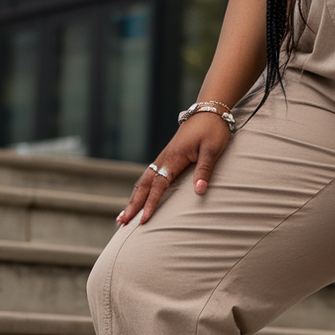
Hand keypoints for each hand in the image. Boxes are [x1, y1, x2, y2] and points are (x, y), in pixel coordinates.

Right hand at [116, 113, 232, 225]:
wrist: (209, 111)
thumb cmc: (213, 130)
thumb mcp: (213, 150)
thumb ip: (205, 170)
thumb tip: (200, 191)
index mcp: (173, 158)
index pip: (158, 186)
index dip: (150, 204)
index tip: (143, 221)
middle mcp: (163, 159)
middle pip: (143, 185)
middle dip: (132, 205)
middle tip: (121, 223)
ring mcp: (163, 158)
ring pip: (143, 181)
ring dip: (132, 199)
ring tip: (123, 217)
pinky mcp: (167, 158)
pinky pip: (149, 177)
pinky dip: (140, 191)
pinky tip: (137, 200)